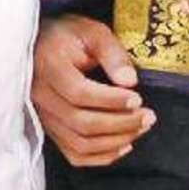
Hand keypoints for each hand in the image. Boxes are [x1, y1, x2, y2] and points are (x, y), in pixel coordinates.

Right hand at [32, 14, 153, 166]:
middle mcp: (41, 96)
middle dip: (120, 124)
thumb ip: (113, 54)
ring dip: (115, 141)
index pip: (79, 93)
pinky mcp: (50, 128)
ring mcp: (43, 116)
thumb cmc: (68, 35)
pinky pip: (72, 153)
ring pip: (78, 143)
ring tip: (141, 128)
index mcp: (50, 67)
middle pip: (81, 122)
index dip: (111, 101)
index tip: (138, 98)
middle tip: (149, 116)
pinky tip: (124, 146)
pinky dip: (100, 157)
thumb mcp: (93, 32)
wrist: (38, 45)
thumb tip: (131, 82)